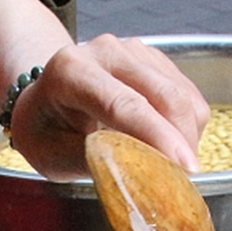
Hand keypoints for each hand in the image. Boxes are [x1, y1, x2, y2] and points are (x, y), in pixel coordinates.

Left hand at [4, 35, 208, 179]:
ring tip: (172, 166)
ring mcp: (132, 50)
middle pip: (164, 95)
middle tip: (186, 180)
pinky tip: (168, 143)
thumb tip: (140, 172)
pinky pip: (187, 93)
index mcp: (71, 72)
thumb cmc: (44, 131)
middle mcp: (104, 52)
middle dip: (183, 141)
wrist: (43, 98)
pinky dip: (187, 125)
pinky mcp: (153, 58)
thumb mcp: (52, 156)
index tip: (185, 167)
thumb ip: (95, 161)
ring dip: (188, 136)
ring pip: (182, 95)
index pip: (125, 105)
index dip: (158, 136)